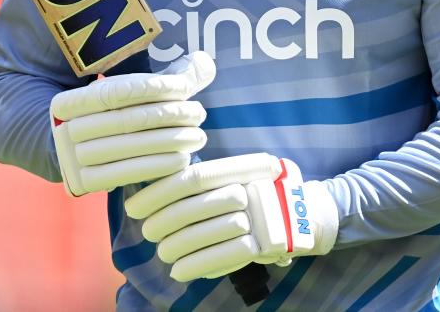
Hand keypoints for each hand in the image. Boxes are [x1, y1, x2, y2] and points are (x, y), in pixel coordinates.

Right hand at [51, 50, 214, 196]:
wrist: (77, 159)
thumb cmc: (114, 119)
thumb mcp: (129, 95)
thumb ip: (166, 77)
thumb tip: (203, 62)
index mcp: (70, 100)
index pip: (120, 90)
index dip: (155, 87)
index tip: (185, 88)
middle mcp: (66, 128)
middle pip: (128, 118)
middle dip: (170, 115)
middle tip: (199, 113)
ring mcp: (73, 158)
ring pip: (131, 146)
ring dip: (170, 142)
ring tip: (198, 136)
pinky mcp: (86, 183)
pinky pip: (127, 173)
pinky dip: (158, 166)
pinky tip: (183, 160)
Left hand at [124, 153, 338, 281]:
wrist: (304, 215)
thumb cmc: (256, 194)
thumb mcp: (234, 178)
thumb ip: (202, 182)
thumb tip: (153, 191)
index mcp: (238, 168)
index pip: (191, 178)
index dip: (159, 192)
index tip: (136, 206)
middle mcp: (249, 189)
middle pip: (195, 206)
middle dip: (164, 221)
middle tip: (147, 231)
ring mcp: (259, 217)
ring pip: (207, 232)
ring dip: (177, 246)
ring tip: (162, 252)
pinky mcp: (265, 244)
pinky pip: (225, 255)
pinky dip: (197, 265)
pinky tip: (179, 271)